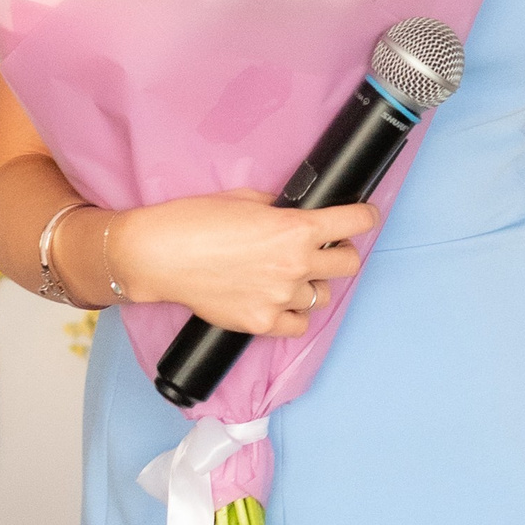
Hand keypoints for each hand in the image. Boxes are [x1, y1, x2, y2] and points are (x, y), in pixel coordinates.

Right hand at [109, 190, 375, 338]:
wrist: (160, 255)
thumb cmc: (196, 219)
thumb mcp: (247, 199)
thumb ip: (282, 209)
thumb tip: (298, 215)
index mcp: (296, 228)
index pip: (356, 222)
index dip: (364, 217)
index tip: (363, 217)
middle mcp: (296, 264)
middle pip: (348, 264)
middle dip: (339, 253)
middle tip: (321, 249)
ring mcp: (281, 297)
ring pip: (323, 296)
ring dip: (313, 284)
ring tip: (288, 277)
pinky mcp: (262, 323)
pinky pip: (298, 324)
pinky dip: (293, 314)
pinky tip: (277, 301)